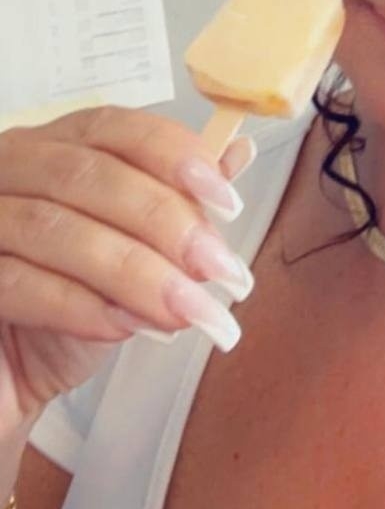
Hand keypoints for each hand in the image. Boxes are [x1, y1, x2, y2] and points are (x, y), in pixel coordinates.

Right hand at [0, 106, 255, 429]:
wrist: (11, 379)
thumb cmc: (72, 308)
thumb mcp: (139, 253)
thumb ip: (179, 202)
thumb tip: (237, 152)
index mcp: (54, 149)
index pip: (113, 129)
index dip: (174, 156)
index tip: (227, 200)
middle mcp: (7, 171)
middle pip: (87, 175)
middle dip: (164, 222)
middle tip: (218, 267)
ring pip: (54, 228)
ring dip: (134, 271)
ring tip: (188, 309)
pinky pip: (16, 280)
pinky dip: (79, 304)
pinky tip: (126, 326)